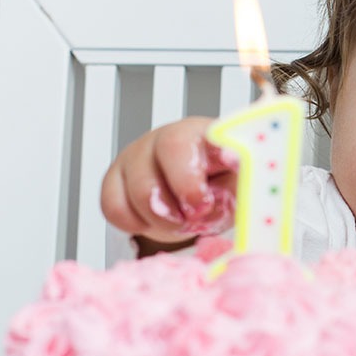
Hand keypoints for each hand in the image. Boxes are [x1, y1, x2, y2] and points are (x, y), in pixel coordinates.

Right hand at [100, 116, 237, 244]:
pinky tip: (154, 221)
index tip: (220, 178)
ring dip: (162, 217)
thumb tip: (240, 190)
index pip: (213, 132)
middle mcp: (169, 136)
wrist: (190, 198)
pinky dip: (135, 223)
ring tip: (180, 222)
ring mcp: (137, 155)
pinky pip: (114, 206)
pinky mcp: (115, 178)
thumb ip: (241, 187)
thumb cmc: (217, 188)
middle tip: (198, 213)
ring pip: (139, 187)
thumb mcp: (239, 188)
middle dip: (186, 191)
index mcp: (206, 135)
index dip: (215, 153)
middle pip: (171, 149)